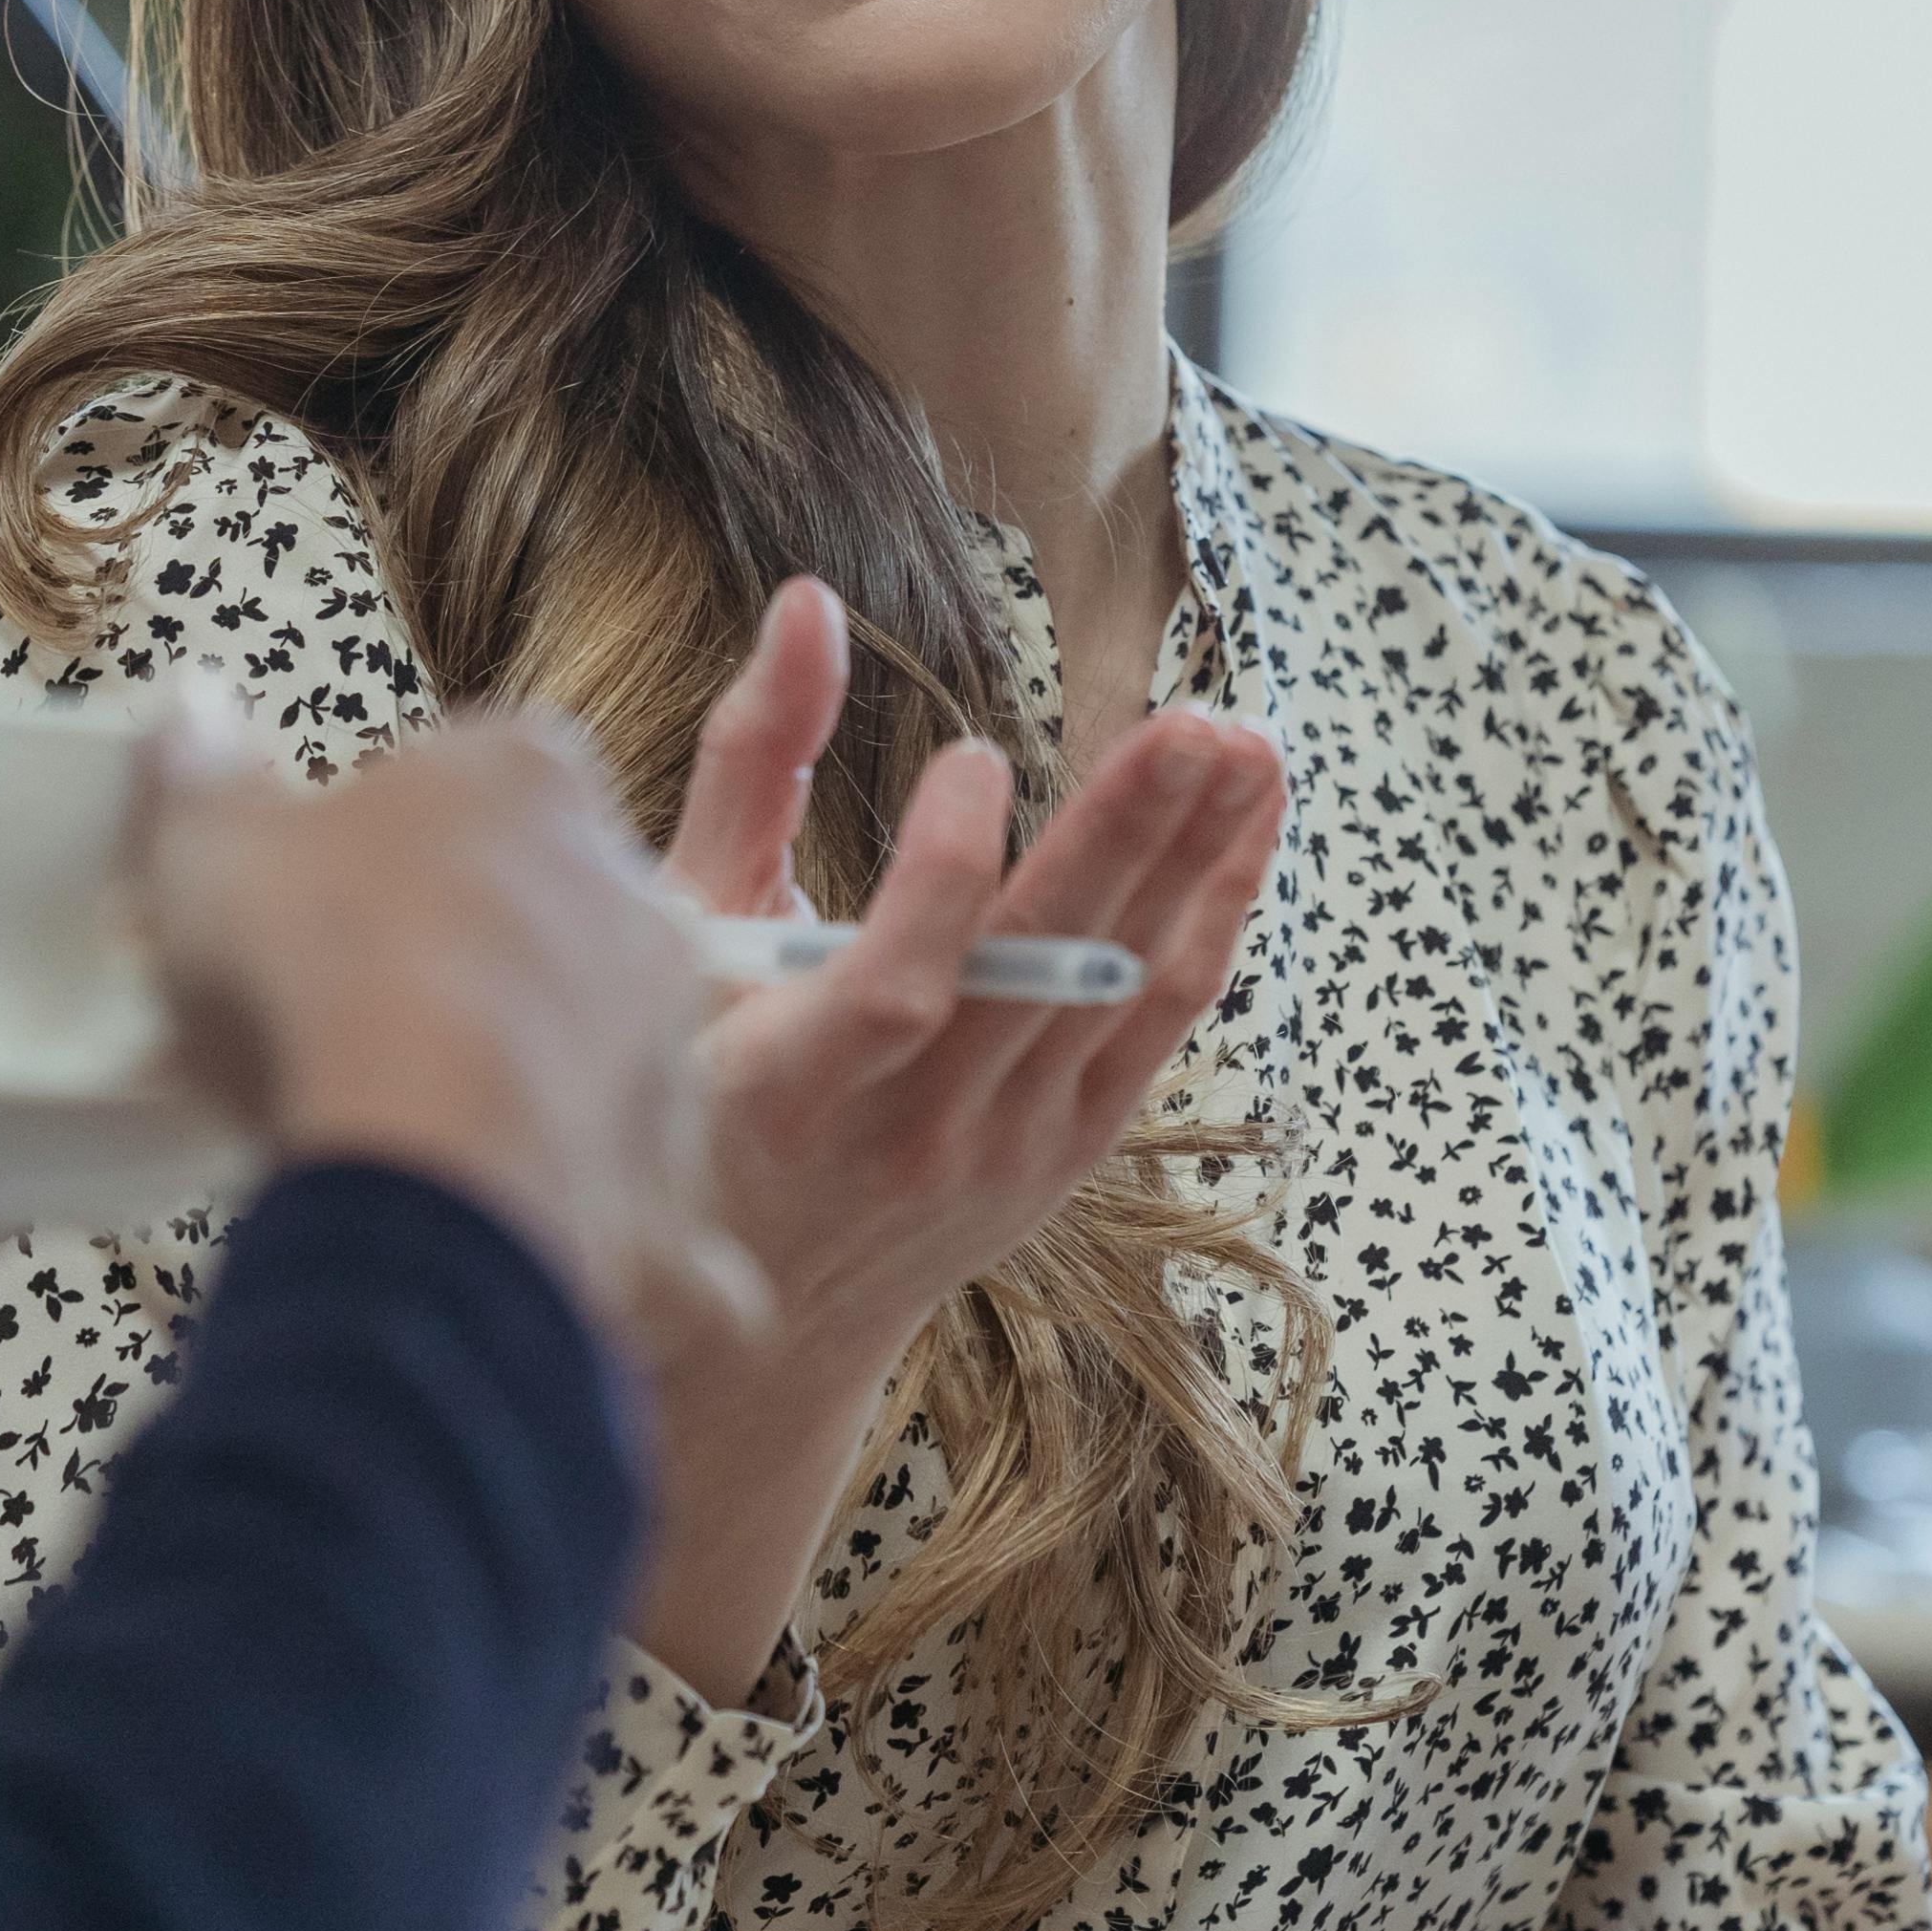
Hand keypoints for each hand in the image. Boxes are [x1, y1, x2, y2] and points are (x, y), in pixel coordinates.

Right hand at [126, 684, 750, 1350]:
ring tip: (380, 1126)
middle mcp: (623, 887)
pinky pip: (608, 1175)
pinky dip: (543, 1194)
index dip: (376, 840)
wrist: (436, 1161)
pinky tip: (457, 1214)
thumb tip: (191, 716)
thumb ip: (200, 775)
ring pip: (574, 1039)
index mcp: (528, 777)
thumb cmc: (331, 977)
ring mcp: (660, 1026)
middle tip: (331, 1018)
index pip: (465, 778)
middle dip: (443, 956)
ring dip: (498, 1072)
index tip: (304, 897)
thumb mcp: (210, 846)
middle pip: (527, 906)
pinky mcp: (670, 1163)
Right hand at [615, 577, 1286, 1697]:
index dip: (941, 877)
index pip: (895, 985)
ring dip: (1194, 861)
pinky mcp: (1070, 1150)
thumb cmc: (697, 1090)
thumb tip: (808, 605)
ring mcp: (1006, 1148)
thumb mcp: (686, 932)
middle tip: (1188, 723)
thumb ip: (748, 762)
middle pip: (1043, 975)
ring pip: (1125, 990)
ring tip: (1243, 745)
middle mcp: (913, 1129)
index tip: (970, 759)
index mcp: (793, 1082)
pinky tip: (1245, 821)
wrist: (765, 1325)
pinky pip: (1161, 1022)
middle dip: (1123, 840)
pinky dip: (1211, 915)